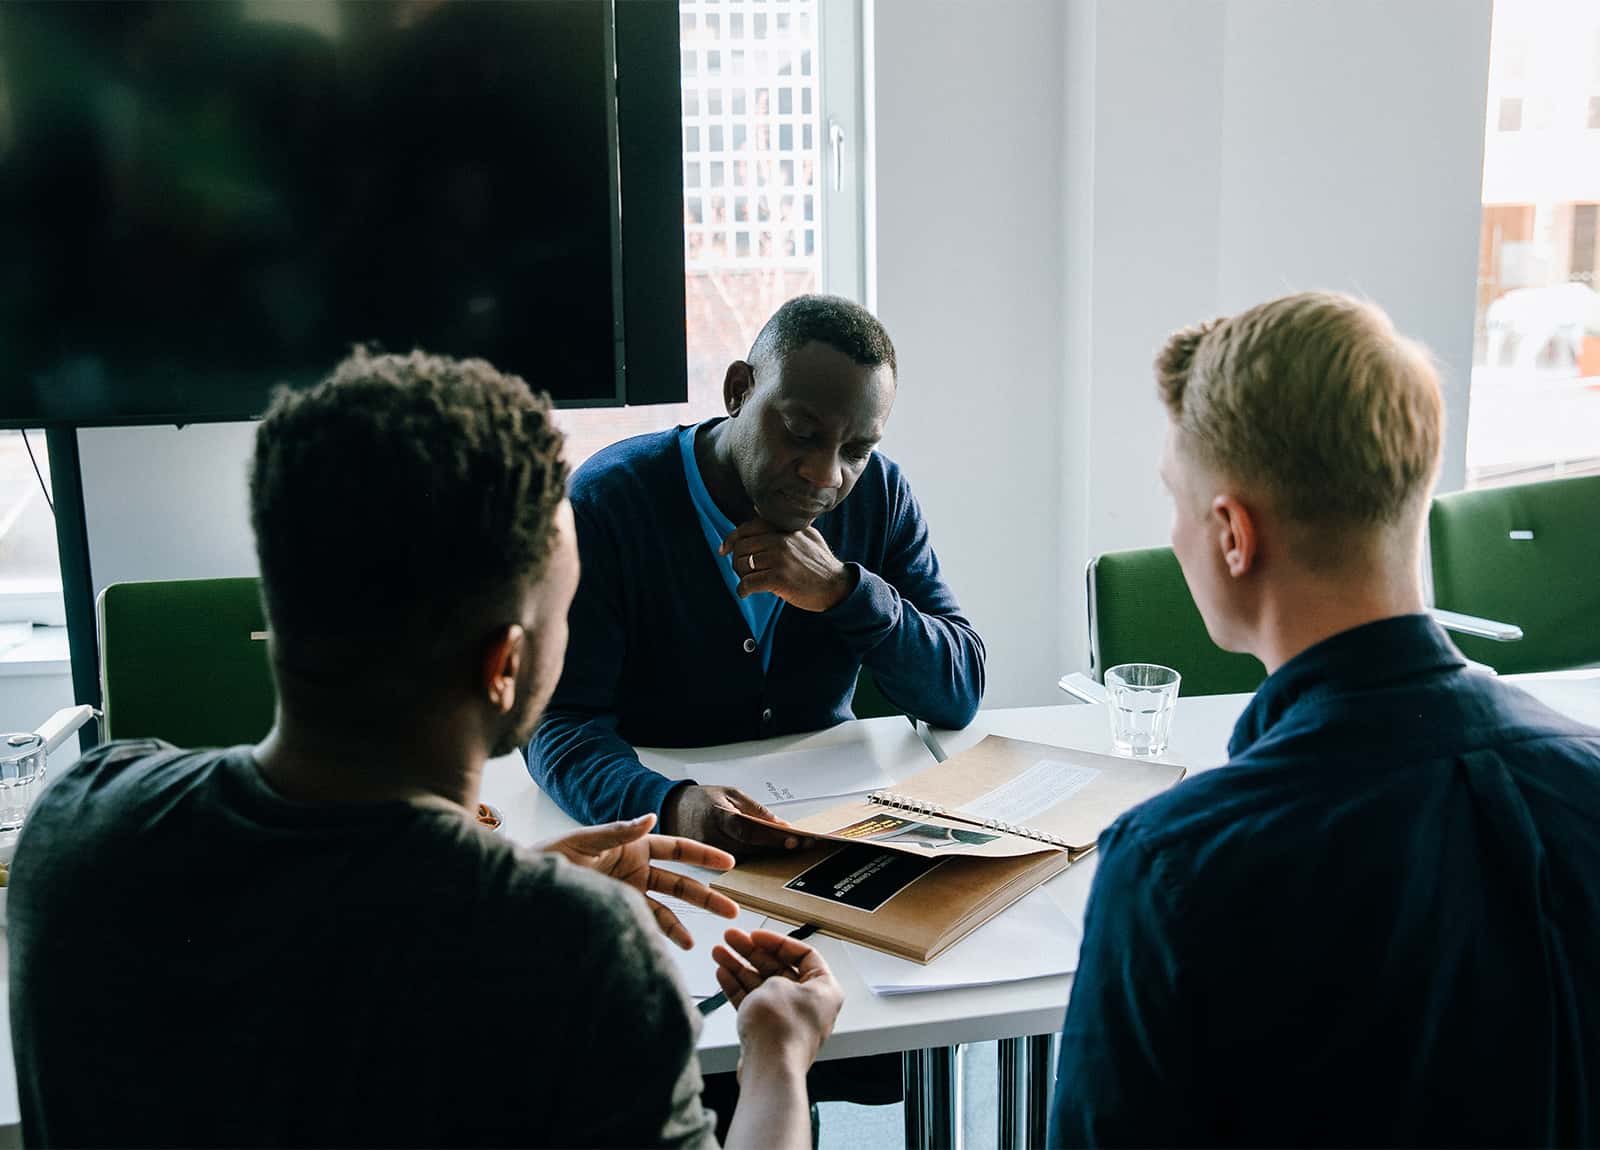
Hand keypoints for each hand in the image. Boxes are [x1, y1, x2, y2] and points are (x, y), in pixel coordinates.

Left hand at [538, 813, 738, 949]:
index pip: (677, 849)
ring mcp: (626, 892)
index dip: (703, 855)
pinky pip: (644, 924)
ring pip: (665, 909)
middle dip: (706, 896)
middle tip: (733, 909)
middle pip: (679, 883)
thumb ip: (617, 832)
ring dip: (683, 925)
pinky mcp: (616, 911)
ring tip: (697, 943)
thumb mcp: (582, 841)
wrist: (522, 888)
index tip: (728, 863)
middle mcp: (634, 869)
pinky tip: (673, 947)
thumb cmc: (547, 856)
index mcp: (631, 845)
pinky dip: (660, 936)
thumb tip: (650, 817)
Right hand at [661, 784, 814, 854]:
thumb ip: (755, 810)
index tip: (795, 839)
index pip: (749, 829)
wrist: (672, 810)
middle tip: (804, 846)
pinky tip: (771, 857)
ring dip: (770, 857)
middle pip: (751, 849)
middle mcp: (711, 837)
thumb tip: (781, 825)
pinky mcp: (707, 865)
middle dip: (778, 848)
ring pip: (746, 860)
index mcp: (717, 815)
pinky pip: (737, 864)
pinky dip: (756, 860)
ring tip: (794, 852)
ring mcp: (708, 854)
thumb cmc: (702, 800)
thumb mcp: (730, 793)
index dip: (772, 837)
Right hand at [713, 928, 842, 1072]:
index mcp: (824, 989)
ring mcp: (787, 1019)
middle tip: (732, 939)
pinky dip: (737, 987)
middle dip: (752, 952)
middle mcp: (809, 1004)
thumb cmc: (783, 1029)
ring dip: (739, 967)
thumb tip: (765, 979)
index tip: (756, 935)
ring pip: (761, 985)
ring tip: (719, 952)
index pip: (803, 954)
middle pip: (778, 968)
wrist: (769, 1068)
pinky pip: (752, 1003)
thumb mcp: (778, 983)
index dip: (777, 941)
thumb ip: (772, 973)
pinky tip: (722, 973)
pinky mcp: (769, 1032)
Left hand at [720, 519, 858, 612]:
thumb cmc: (820, 564)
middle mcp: (781, 540)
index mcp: (785, 529)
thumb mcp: (807, 536)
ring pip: (743, 565)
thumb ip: (784, 524)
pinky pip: (748, 583)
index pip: (748, 527)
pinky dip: (743, 590)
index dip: (732, 539)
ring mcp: (780, 559)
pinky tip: (746, 593)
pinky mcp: (779, 578)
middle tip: (743, 572)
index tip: (724, 550)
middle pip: (742, 547)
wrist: (836, 587)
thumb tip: (756, 509)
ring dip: (741, 576)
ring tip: (748, 582)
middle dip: (737, 561)